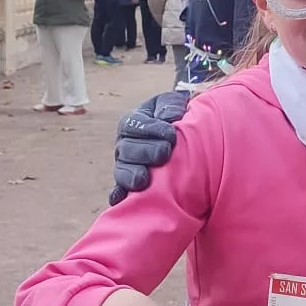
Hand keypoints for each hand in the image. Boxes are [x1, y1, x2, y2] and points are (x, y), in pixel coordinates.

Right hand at [110, 90, 191, 204]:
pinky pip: (119, 192)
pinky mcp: (129, 186)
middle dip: (146, 151)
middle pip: (127, 149)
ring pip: (122, 171)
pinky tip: (121, 200)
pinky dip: (119, 196)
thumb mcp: (174, 105)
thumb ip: (170, 105)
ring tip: (144, 180)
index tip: (171, 133)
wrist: (186, 141)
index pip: (133, 124)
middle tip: (164, 153)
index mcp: (133, 124)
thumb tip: (170, 116)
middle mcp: (125, 146)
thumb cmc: (178, 119)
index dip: (150, 128)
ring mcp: (126, 167)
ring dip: (132, 175)